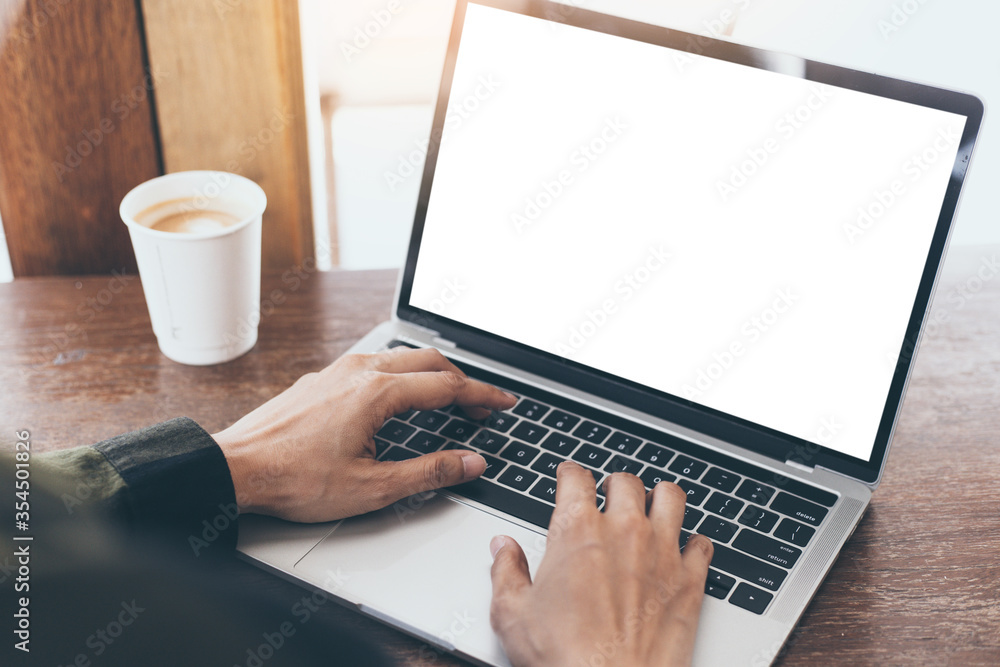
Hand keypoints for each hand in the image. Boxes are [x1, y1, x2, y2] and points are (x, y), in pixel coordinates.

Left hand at [212, 347, 515, 521]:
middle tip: (482, 405)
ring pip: (400, 357)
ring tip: (448, 399)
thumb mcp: (373, 487)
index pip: (448, 386)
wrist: (236, 468)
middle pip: (429, 361)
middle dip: (463, 380)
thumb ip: (430, 472)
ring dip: (432, 374)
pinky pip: (374, 363)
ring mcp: (337, 370)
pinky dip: (402, 375)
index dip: (483, 395)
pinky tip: (399, 397)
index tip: (504, 402)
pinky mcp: (321, 378)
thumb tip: (470, 462)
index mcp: (378, 393)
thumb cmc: (294, 480)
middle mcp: (359, 371)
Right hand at [489, 463, 713, 666]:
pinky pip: (701, 544)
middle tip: (609, 495)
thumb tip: (503, 549)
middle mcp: (623, 531)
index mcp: (577, 530)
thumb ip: (506, 572)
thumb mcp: (512, 614)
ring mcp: (662, 552)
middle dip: (614, 485)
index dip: (570, 473)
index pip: (576, 478)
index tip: (569, 476)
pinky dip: (694, 543)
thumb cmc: (565, 658)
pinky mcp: (690, 580)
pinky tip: (686, 549)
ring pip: (671, 498)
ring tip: (652, 504)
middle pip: (625, 481)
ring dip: (660, 497)